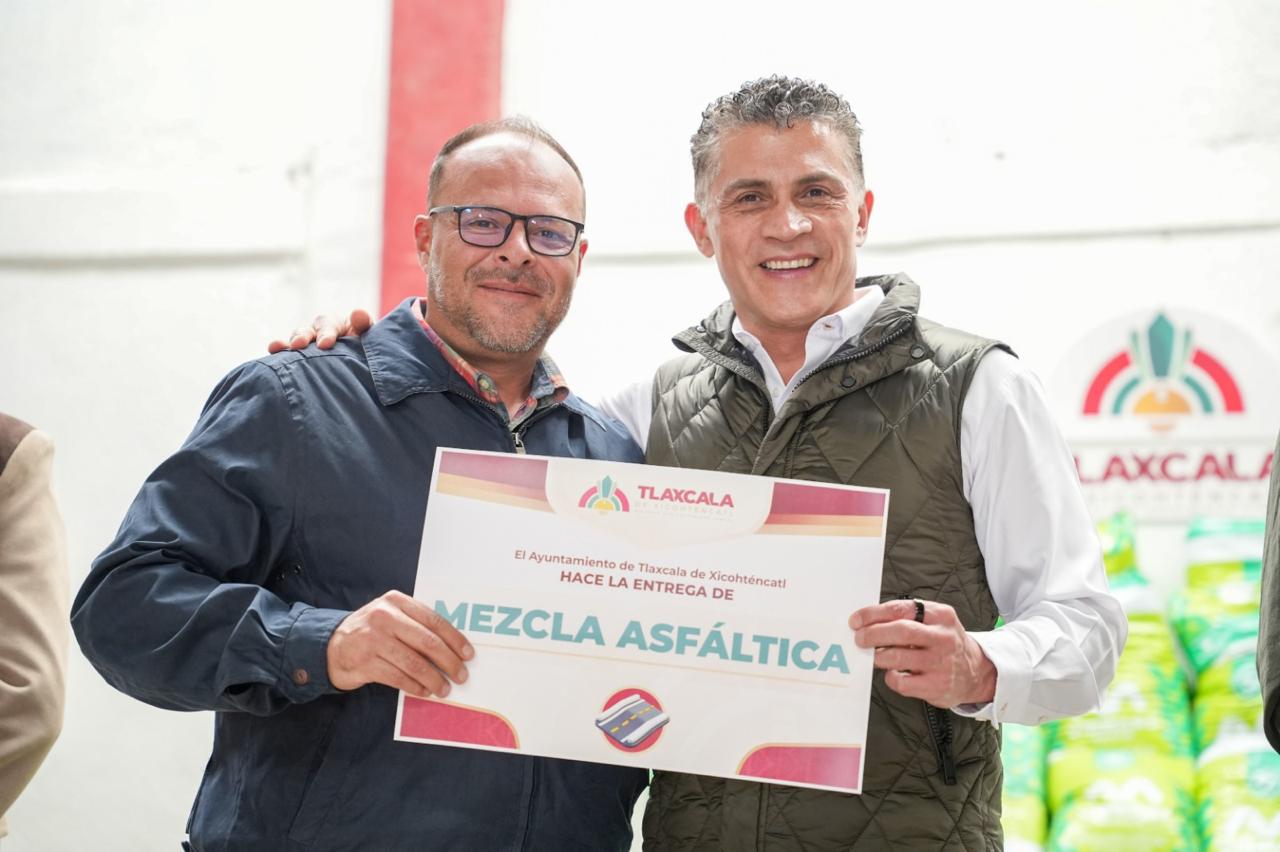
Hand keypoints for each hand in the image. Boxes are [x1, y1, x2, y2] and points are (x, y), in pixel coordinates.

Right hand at [267, 309, 372, 353]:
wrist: (359, 364)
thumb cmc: (363, 346)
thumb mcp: (367, 334)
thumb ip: (364, 324)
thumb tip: (358, 313)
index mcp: (333, 323)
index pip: (327, 325)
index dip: (326, 333)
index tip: (326, 344)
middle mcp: (315, 332)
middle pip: (305, 330)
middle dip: (302, 336)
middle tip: (299, 345)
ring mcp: (305, 346)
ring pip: (293, 342)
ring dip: (285, 344)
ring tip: (275, 347)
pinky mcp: (299, 359)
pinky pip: (287, 356)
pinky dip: (278, 355)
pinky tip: (270, 357)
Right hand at [327, 590, 473, 697]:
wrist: (333, 646)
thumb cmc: (371, 631)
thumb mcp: (391, 616)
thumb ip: (416, 623)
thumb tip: (453, 646)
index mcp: (395, 601)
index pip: (433, 620)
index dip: (454, 639)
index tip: (468, 654)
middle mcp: (384, 617)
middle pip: (427, 642)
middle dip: (449, 661)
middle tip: (461, 675)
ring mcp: (373, 640)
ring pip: (414, 663)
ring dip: (434, 679)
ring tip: (444, 689)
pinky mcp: (365, 662)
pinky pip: (398, 677)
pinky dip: (415, 686)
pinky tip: (424, 691)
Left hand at [849, 599, 995, 707]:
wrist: (976, 672)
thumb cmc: (944, 643)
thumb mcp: (935, 621)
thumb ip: (907, 618)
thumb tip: (869, 622)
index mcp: (940, 615)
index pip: (901, 609)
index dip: (873, 614)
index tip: (856, 620)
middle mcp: (943, 637)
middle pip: (900, 631)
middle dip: (873, 634)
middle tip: (859, 639)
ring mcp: (941, 663)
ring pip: (897, 658)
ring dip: (879, 657)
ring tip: (875, 656)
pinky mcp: (936, 686)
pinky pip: (902, 682)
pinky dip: (891, 677)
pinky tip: (894, 673)